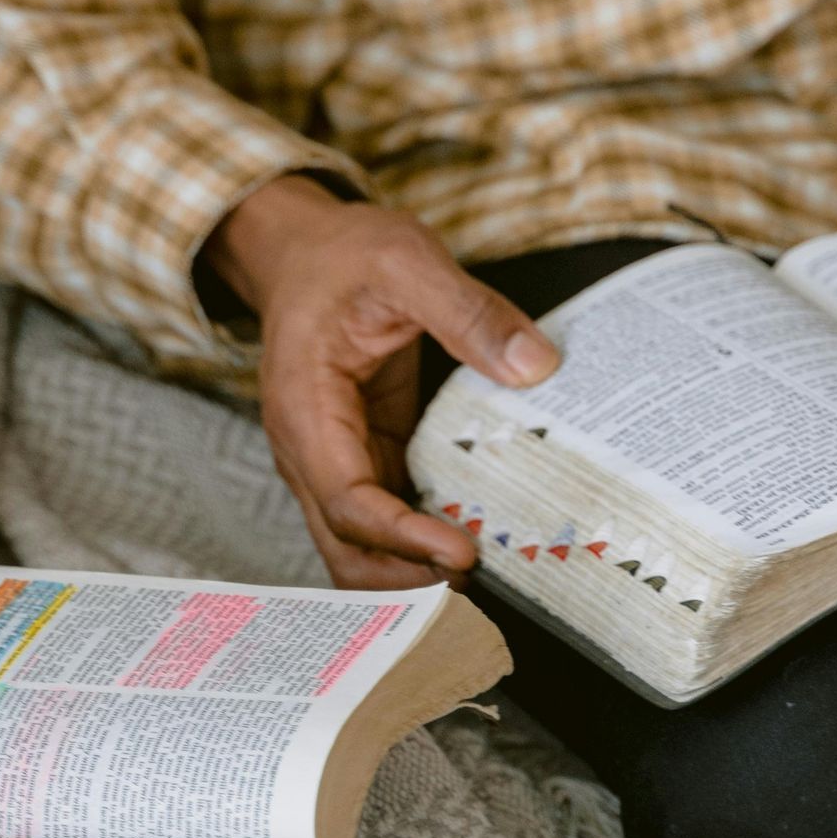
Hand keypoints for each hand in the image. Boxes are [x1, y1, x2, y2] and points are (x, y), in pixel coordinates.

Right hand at [204, 175, 557, 585]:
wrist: (303, 252)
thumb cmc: (342, 256)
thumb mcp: (407, 260)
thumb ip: (469, 311)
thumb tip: (533, 365)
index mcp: (305, 409)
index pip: (346, 500)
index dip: (401, 537)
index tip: (461, 553)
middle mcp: (308, 450)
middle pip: (345, 545)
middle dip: (405, 578)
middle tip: (479, 586)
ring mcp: (334, 461)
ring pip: (359, 546)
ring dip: (411, 573)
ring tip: (482, 582)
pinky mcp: (364, 459)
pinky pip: (385, 520)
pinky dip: (420, 545)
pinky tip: (471, 547)